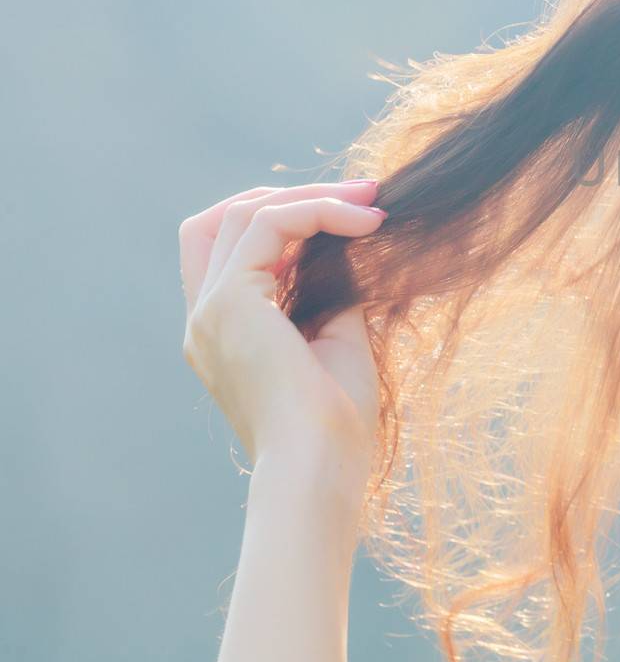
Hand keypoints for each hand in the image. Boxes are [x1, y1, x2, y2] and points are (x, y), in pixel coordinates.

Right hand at [179, 181, 386, 489]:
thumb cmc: (337, 423)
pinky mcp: (229, 302)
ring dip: (314, 196)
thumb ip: (333, 289)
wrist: (321, 468)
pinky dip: (318, 211)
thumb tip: (352, 239)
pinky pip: (268, 224)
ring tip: (372, 202)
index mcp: (225, 332)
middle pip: (225, 218)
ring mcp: (210, 309)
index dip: (286, 219)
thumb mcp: (338, 339)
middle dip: (296, 195)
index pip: (231, 248)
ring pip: (244, 211)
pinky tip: (366, 222)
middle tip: (364, 194)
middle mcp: (206, 317)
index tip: (355, 215)